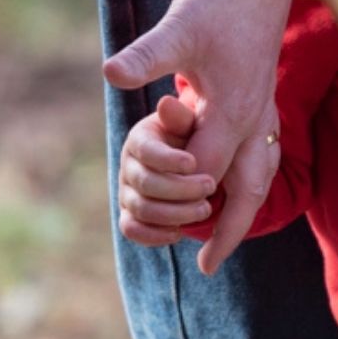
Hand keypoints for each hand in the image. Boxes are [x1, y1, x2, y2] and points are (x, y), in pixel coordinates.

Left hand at [102, 0, 292, 273]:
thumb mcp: (180, 24)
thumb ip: (148, 54)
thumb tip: (111, 72)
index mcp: (234, 106)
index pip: (206, 171)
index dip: (179, 196)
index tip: (153, 219)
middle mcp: (254, 113)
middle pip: (249, 187)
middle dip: (230, 228)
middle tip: (207, 267)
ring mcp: (262, 106)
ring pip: (259, 171)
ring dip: (239, 205)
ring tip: (219, 236)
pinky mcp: (260, 95)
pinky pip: (258, 152)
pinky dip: (243, 178)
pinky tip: (224, 183)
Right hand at [118, 95, 216, 245]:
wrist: (194, 156)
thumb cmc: (195, 136)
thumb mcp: (193, 123)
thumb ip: (182, 117)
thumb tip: (166, 104)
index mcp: (140, 139)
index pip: (144, 150)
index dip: (167, 159)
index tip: (194, 163)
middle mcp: (128, 165)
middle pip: (144, 183)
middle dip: (179, 189)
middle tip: (210, 187)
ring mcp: (127, 191)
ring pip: (140, 209)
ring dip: (174, 213)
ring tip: (205, 209)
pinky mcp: (131, 214)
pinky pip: (131, 229)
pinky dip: (153, 234)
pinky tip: (178, 231)